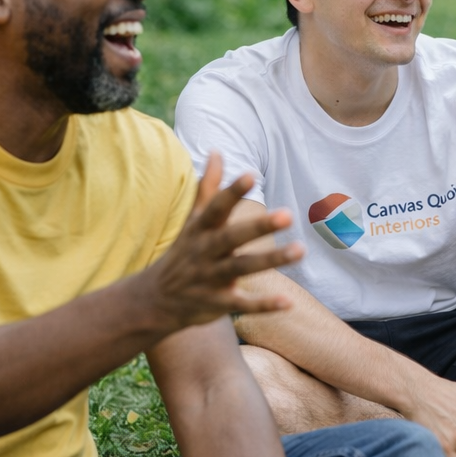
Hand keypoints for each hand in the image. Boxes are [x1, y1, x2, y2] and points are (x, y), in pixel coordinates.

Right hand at [135, 153, 299, 330]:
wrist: (154, 300)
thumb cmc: (183, 252)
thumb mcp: (193, 220)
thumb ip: (208, 188)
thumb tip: (216, 151)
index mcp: (200, 229)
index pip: (216, 207)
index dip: (232, 191)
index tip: (250, 174)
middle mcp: (204, 251)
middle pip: (232, 237)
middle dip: (259, 226)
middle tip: (288, 214)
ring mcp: (209, 278)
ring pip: (242, 268)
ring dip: (271, 260)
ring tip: (301, 250)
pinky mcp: (216, 303)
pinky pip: (242, 304)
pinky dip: (264, 305)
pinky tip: (289, 302)